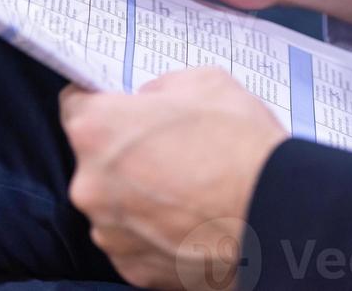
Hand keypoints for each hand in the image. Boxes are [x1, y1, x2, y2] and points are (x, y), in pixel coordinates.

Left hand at [60, 68, 286, 290]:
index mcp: (98, 129)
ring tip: (186, 185)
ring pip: (113, 201)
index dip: (98, 100)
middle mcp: (90, 184)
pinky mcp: (132, 269)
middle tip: (168, 146)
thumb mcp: (202, 81)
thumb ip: (159, 88)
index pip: (73, 104)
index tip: (116, 104)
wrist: (277, 217)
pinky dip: (153, 228)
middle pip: (94, 157)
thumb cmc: (240, 144)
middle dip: (123, 149)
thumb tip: (149, 102)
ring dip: (137, 192)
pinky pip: (132, 238)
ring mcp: (110, 232)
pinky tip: (189, 216)